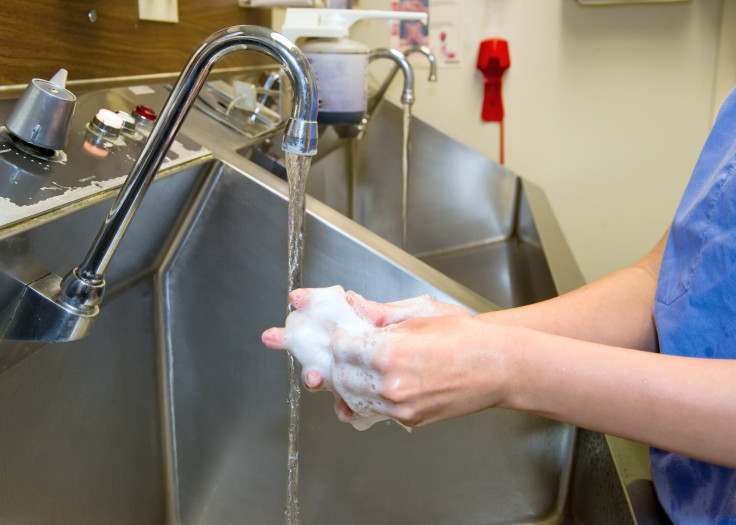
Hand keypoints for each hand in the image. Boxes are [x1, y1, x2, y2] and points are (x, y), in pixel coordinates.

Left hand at [329, 314, 508, 426]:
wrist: (500, 367)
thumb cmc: (468, 338)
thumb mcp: (421, 314)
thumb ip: (380, 314)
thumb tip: (354, 304)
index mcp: (390, 352)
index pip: (342, 349)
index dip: (342, 338)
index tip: (346, 333)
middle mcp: (391, 384)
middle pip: (342, 377)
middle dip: (341, 363)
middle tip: (349, 350)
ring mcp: (400, 407)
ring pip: (354, 399)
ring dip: (352, 383)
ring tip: (362, 367)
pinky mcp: (411, 420)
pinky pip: (377, 412)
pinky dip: (371, 398)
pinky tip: (380, 383)